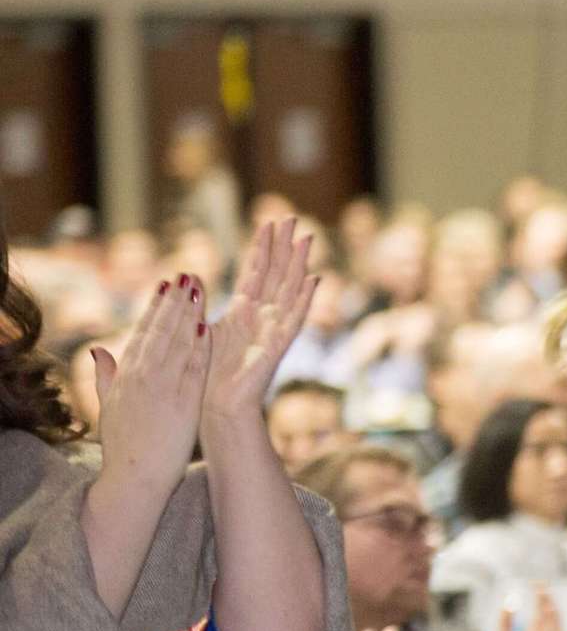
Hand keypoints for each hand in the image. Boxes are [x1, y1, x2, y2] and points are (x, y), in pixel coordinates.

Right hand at [89, 274, 209, 486]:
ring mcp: (161, 389)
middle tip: (188, 273)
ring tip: (200, 288)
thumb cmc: (124, 445)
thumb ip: (105, 376)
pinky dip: (199, 347)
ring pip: (176, 344)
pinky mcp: (181, 404)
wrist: (133, 478)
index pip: (144, 333)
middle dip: (175, 301)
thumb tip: (98, 349)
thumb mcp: (109, 406)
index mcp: (125, 376)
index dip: (156, 307)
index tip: (167, 284)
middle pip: (160, 331)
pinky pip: (193, 370)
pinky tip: (208, 327)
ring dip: (188, 314)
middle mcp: (141, 377)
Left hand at [202, 218, 321, 433]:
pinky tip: (313, 280)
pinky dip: (303, 300)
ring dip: (297, 265)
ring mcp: (272, 333)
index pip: (255, 273)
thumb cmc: (206, 380)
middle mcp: (261, 319)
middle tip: (292, 217)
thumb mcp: (198, 333)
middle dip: (283, 246)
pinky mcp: (276, 349)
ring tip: (305, 238)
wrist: (217, 413)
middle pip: (276, 275)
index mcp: (242, 314)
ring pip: (288, 291)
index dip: (262, 248)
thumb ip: (199, 307)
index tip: (268, 222)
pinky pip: (293, 321)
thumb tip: (189, 279)